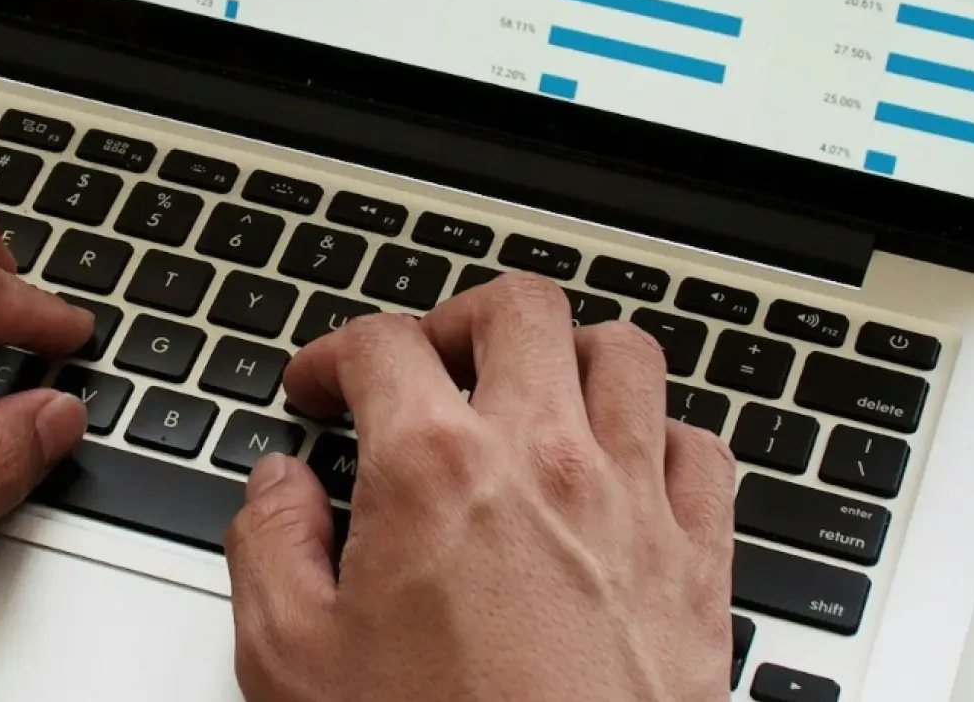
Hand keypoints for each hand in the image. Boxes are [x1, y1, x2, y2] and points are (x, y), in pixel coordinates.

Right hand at [228, 274, 735, 701]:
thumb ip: (270, 549)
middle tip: (431, 365)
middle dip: (462, 321)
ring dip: (573, 356)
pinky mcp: (699, 559)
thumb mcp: (292, 663)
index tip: (324, 387)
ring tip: (535, 392)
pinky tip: (629, 466)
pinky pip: (703, 448)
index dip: (336, 353)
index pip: (383, 345)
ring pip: (626, 355)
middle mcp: (546, 459)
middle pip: (521, 310)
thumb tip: (278, 487)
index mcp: (436, 470)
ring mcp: (635, 501)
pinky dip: (665, 437)